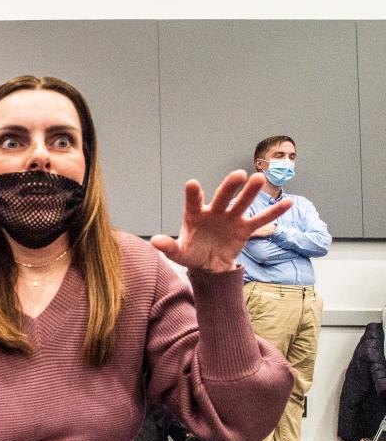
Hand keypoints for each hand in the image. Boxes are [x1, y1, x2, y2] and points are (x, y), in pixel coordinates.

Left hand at [150, 171, 291, 272]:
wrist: (208, 265)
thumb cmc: (190, 253)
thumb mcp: (178, 253)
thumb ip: (168, 246)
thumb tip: (154, 241)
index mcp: (195, 215)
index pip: (193, 203)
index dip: (193, 194)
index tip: (192, 184)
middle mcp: (214, 212)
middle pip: (222, 197)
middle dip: (229, 187)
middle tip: (238, 175)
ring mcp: (230, 219)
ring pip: (242, 203)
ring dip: (251, 192)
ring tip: (259, 178)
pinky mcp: (244, 229)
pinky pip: (260, 219)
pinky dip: (273, 212)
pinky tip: (288, 202)